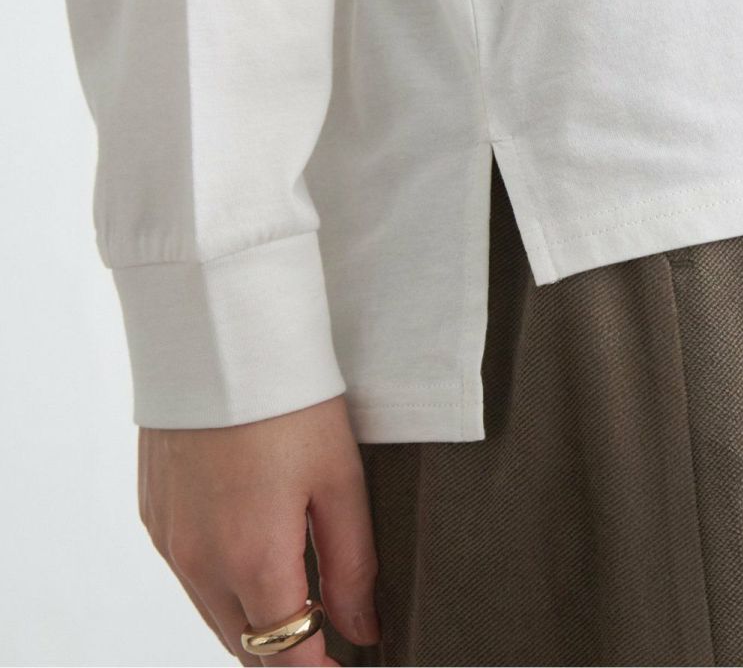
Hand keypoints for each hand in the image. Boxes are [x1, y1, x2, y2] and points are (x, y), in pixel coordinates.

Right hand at [138, 395, 379, 665]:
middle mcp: (199, 564)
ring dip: (254, 617)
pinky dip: (222, 579)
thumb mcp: (340, 479)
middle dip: (288, 649)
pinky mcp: (154, 514)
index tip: (349, 662)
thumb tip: (361, 631)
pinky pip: (189, 572)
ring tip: (301, 589)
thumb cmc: (289, 399)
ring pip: (213, 613)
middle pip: (246, 647)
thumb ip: (351, 565)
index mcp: (252, 561)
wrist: (219, 335)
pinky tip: (254, 544)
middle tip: (331, 625)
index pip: (285, 658)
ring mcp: (169, 541)